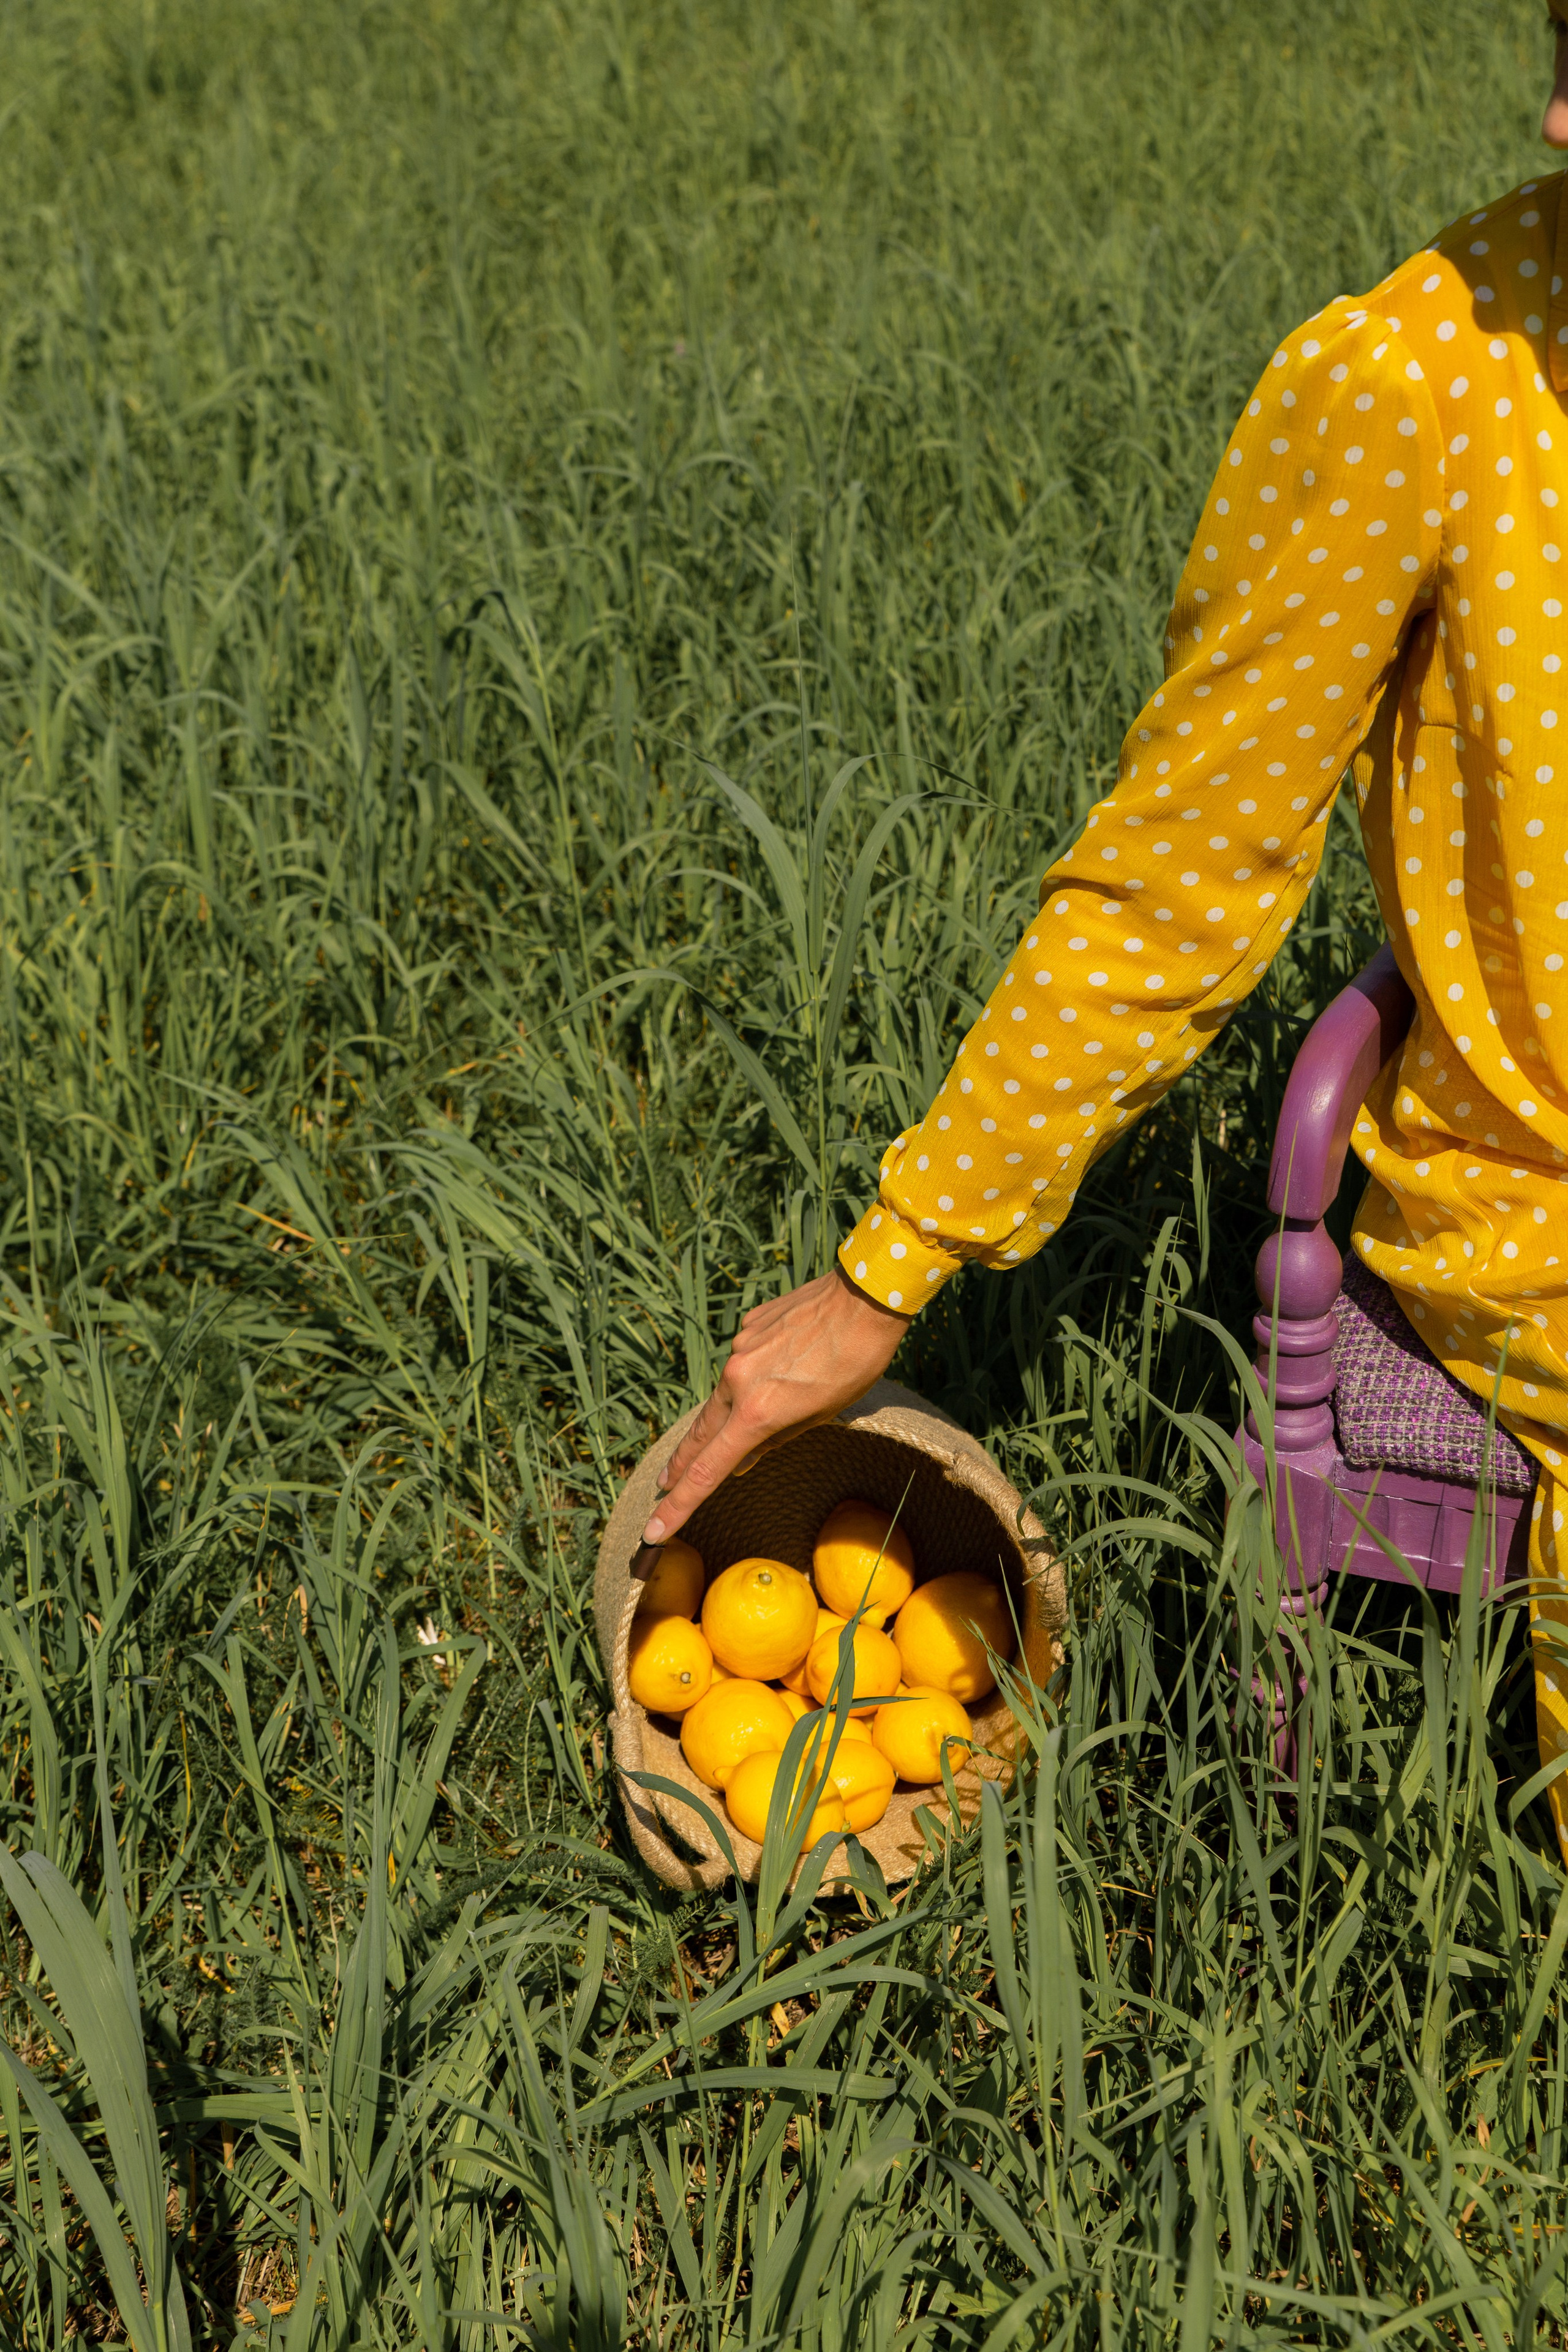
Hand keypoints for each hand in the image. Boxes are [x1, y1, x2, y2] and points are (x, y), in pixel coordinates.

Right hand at [642, 1265, 911, 1543]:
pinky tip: (782, 1365)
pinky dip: (753, 1373)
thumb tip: (742, 1461)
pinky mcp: (748, 1326)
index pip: (708, 1470)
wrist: (864, 1298)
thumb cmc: (854, 1364)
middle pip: (699, 1435)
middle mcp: (737, 1381)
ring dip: (729, 1412)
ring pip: (723, 1394)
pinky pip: (742, 1361)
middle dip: (681, 1465)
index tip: (655, 1530)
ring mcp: (739, 1349)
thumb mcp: (821, 1415)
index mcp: (758, 1412)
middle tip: (663, 1483)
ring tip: (750, 1417)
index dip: (680, 1505)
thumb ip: (776, 1440)